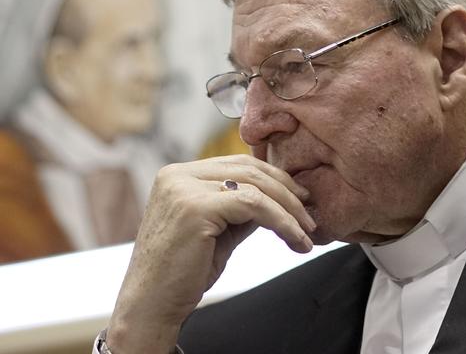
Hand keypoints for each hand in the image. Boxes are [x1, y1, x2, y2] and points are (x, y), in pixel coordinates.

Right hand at [105, 154, 315, 353]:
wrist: (151, 306)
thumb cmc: (182, 273)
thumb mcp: (218, 230)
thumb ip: (241, 208)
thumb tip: (280, 197)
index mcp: (180, 174)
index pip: (238, 163)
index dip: (274, 179)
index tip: (300, 199)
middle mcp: (178, 175)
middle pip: (250, 170)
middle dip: (287, 192)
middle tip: (310, 216)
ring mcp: (184, 188)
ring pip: (255, 186)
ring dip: (289, 210)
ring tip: (306, 233)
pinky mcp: (195, 208)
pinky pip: (253, 205)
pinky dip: (281, 221)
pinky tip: (294, 238)